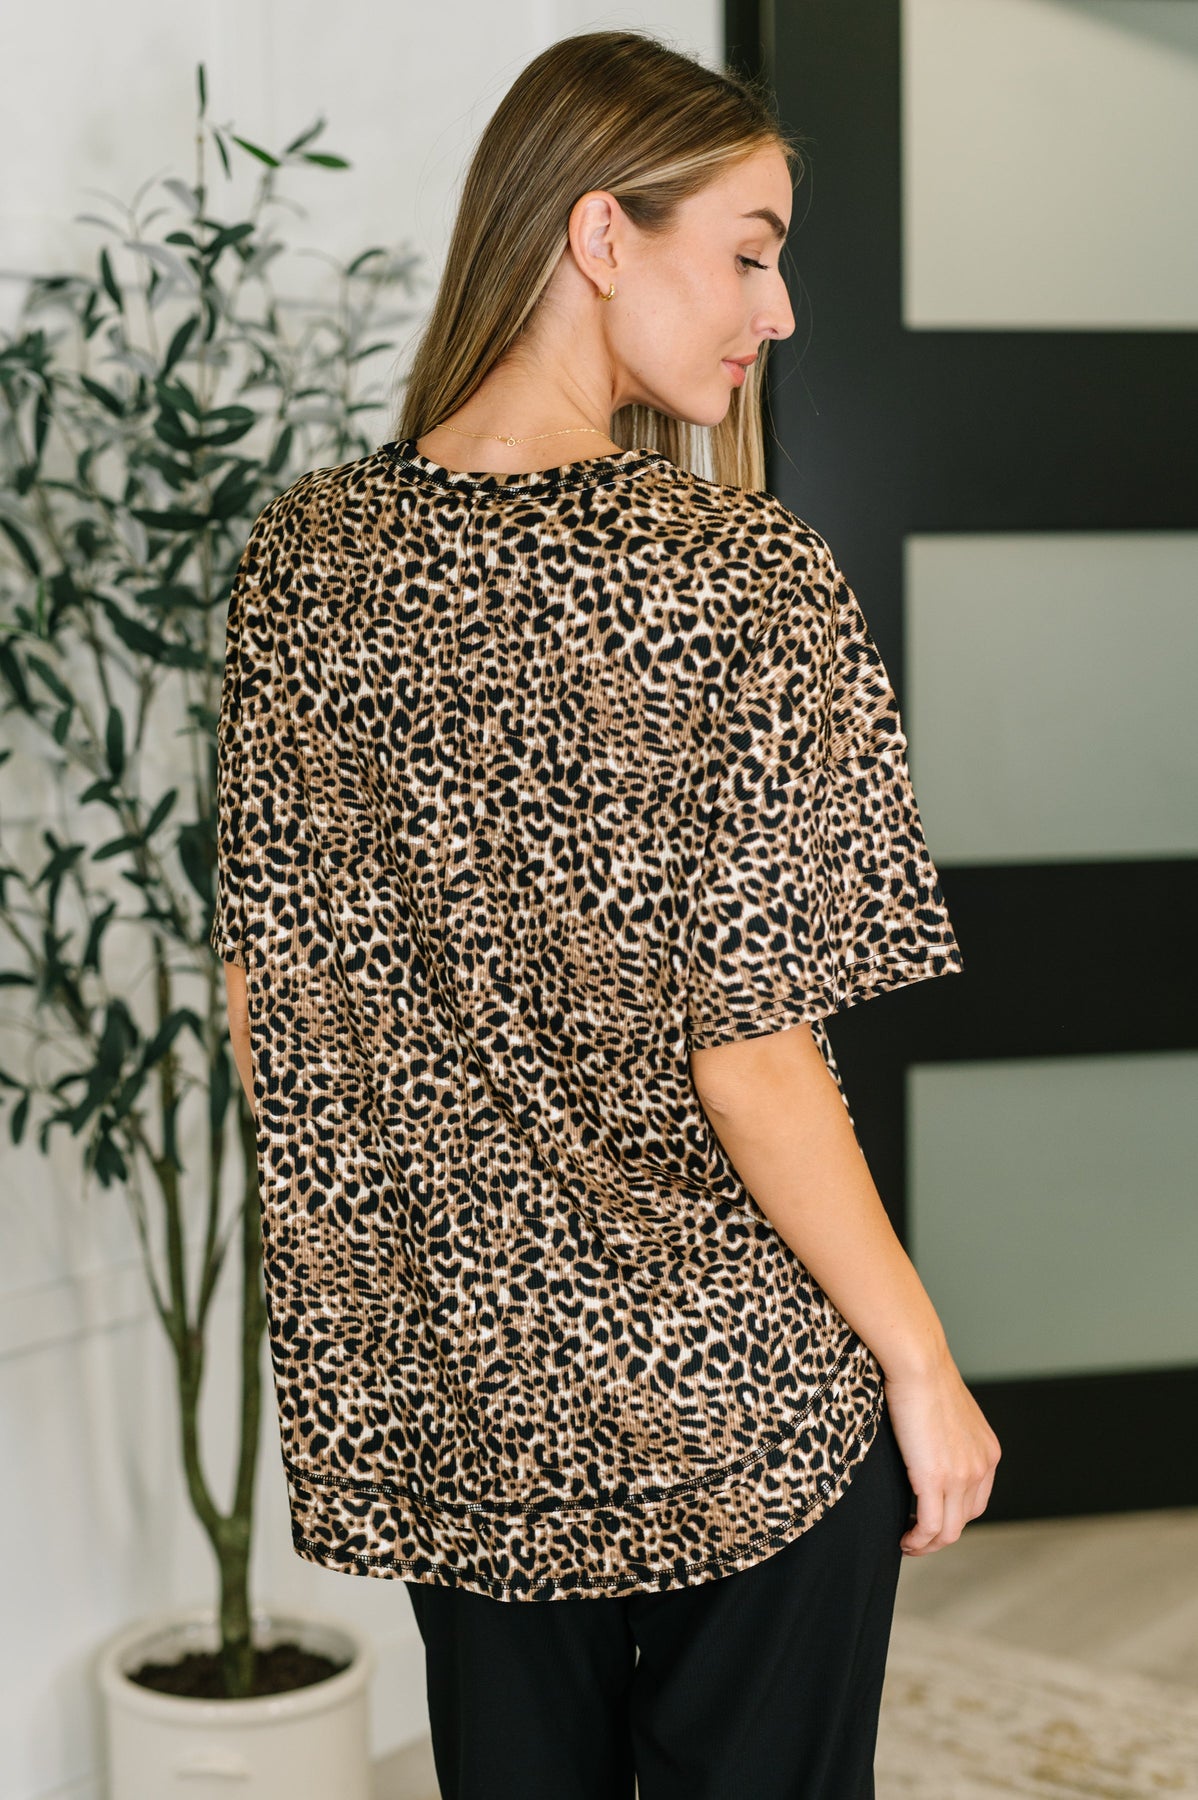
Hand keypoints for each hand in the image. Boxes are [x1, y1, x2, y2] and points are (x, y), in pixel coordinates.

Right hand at [883, 1347, 1001, 1554]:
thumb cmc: (924, 1375)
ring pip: (948, 1531)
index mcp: (987, 1452)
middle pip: (963, 1520)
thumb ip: (947, 1436)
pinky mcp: (936, 1479)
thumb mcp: (948, 1411)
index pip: (976, 1501)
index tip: (928, 1518)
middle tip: (915, 1537)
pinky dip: (917, 1541)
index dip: (952, 1516)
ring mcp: (962, 1476)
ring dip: (927, 1544)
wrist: (920, 1363)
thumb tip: (926, 1446)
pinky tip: (904, 1539)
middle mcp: (981, 1468)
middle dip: (939, 1535)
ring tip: (908, 1543)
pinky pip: (930, 1526)